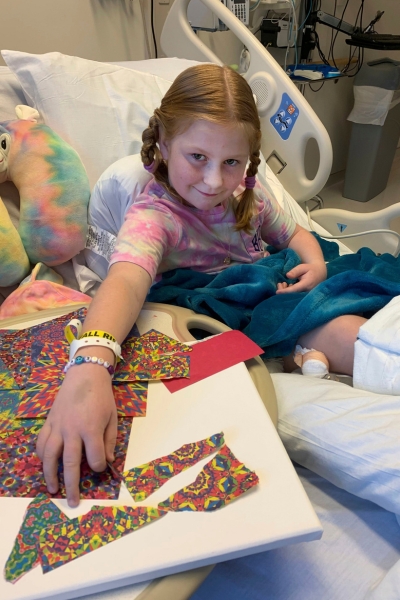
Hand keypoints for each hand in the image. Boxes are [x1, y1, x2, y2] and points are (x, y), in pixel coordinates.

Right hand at [36, 364, 117, 506]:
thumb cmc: (102, 397)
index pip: (94, 458)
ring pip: (49, 456)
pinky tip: (44, 465)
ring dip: (50, 475)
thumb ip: (109, 441)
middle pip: (70, 463)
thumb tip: (107, 462)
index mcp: (91, 428)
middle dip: (72, 484)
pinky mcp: (49, 422)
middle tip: (72, 502)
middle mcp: (72, 430)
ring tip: (53, 489)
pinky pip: (41, 442)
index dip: (98, 467)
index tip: (100, 468)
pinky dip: (41, 455)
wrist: (85, 375)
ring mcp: (58, 426)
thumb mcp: (112, 418)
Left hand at [276, 261, 326, 293]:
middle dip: (283, 290)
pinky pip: (295, 296)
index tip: (277, 292)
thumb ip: (295, 271)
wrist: (320, 274)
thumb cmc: (310, 269)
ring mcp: (306, 296)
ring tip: (283, 283)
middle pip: (292, 295)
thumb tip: (288, 275)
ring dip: (286, 291)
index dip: (285, 291)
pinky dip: (289, 292)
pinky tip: (287, 286)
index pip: (294, 289)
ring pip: (293, 296)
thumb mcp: (303, 267)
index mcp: (307, 284)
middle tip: (280, 283)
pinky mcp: (304, 296)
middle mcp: (307, 292)